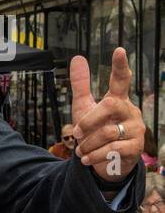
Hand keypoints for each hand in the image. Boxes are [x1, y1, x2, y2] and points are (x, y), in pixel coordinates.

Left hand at [70, 49, 143, 182]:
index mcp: (117, 100)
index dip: (119, 66)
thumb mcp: (85, 108)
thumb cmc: (96, 131)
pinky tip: (87, 159)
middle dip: (88, 120)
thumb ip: (81, 86)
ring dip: (87, 143)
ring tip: (80, 150)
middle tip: (75, 132)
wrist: (105, 161)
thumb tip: (77, 58)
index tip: (119, 50)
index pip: (121, 80)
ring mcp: (136, 129)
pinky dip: (94, 155)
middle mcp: (130, 111)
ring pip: (108, 132)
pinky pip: (112, 149)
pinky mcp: (136, 147)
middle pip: (109, 105)